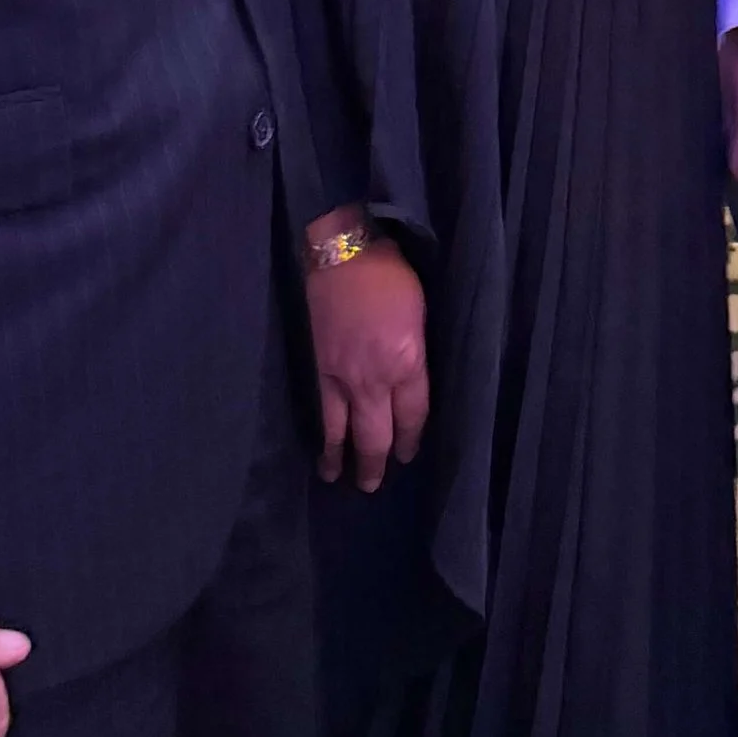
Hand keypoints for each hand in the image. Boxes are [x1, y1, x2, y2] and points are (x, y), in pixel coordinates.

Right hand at [305, 219, 428, 490]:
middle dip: (378, 463)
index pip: (414, 416)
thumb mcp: (421, 313)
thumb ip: (417, 352)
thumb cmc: (391, 274)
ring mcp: (341, 376)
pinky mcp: (316, 368)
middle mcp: (375, 378)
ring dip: (344, 460)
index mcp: (408, 361)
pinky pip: (320, 412)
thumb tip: (413, 379)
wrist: (344, 252)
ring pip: (343, 432)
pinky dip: (321, 435)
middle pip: (378, 434)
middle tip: (375, 484)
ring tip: (343, 479)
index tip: (408, 454)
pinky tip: (320, 449)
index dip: (411, 440)